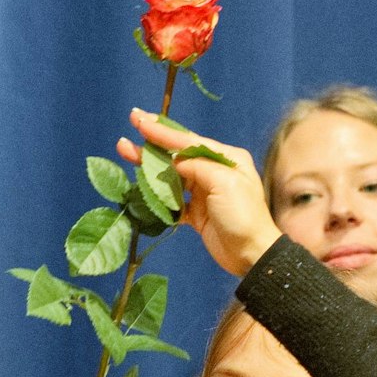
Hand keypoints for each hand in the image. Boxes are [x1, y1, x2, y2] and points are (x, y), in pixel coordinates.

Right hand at [121, 108, 279, 275]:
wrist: (251, 255)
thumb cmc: (243, 215)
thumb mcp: (224, 183)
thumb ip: (197, 167)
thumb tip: (174, 162)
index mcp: (226, 158)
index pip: (188, 141)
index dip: (162, 132)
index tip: (140, 121)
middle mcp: (215, 171)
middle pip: (176, 155)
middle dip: (151, 143)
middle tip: (127, 131)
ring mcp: (204, 192)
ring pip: (171, 175)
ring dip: (148, 166)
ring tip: (125, 152)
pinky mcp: (196, 212)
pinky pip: (172, 199)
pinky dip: (157, 194)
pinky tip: (140, 187)